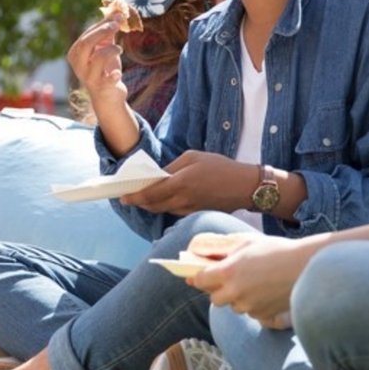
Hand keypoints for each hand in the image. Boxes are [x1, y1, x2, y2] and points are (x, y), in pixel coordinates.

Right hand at [66, 18, 127, 112]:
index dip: (101, 24)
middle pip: (86, 44)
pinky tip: (117, 73)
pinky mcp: (101, 88)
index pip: (86, 35)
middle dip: (102, 32)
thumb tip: (116, 9)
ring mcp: (89, 77)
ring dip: (111, 50)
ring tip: (119, 48)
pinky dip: (113, 74)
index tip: (117, 15)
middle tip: (117, 24)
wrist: (107, 96)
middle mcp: (78, 65)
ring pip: (98, 58)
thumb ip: (108, 30)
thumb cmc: (105, 68)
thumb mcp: (104, 47)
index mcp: (75, 54)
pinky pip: (108, 79)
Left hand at [122, 150, 255, 216]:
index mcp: (181, 184)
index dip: (135, 197)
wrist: (245, 187)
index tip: (123, 197)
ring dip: (151, 204)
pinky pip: (174, 211)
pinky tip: (162, 198)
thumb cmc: (220, 167)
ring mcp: (190, 209)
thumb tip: (158, 176)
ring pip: (163, 209)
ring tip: (143, 196)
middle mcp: (183, 200)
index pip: (151, 194)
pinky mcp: (196, 213)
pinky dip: (164, 206)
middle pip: (153, 205)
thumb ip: (172, 167)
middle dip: (139, 202)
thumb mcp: (193, 157)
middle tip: (129, 196)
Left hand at [188, 235, 321, 328]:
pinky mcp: (264, 315)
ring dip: (237, 298)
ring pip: (234, 306)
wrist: (307, 267)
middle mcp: (235, 293)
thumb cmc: (277, 250)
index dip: (198, 278)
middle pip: (215, 298)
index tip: (197, 275)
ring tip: (253, 283)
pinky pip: (252, 312)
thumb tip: (206, 254)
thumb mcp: (246, 243)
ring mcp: (249, 307)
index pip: (201, 281)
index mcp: (227, 273)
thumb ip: (224, 251)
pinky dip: (254, 305)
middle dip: (218, 290)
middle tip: (227, 280)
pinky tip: (265, 292)